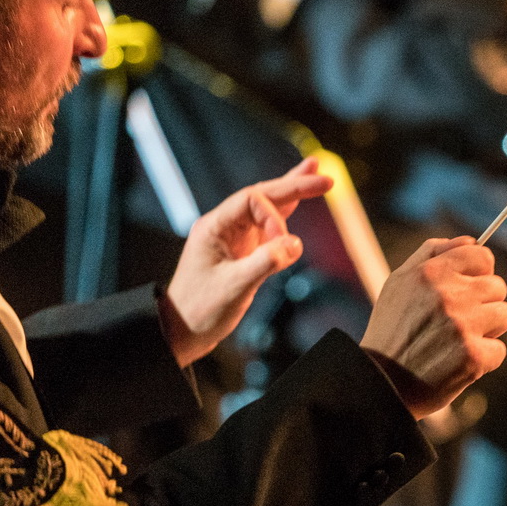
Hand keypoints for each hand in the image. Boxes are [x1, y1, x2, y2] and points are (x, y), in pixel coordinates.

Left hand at [161, 158, 329, 365]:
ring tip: (315, 173)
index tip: (283, 244)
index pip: (251, 201)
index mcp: (214, 227)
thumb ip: (265, 262)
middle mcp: (224, 227)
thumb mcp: (234, 287)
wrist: (182, 332)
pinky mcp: (242, 252)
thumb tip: (295, 244)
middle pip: (262, 196)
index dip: (274, 217)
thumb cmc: (198, 311)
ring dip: (291, 192)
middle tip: (324, 180)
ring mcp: (234, 238)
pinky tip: (298, 203)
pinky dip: (285, 215)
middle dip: (293, 186)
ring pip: (266, 207)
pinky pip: (267, 227)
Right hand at [360, 237, 506, 418]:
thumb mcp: (399, 282)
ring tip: (459, 341)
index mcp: (431, 272)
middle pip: (498, 286)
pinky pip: (499, 349)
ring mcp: (463, 326)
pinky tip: (459, 362)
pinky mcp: (473, 357)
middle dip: (483, 303)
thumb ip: (432, 253)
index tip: (470, 288)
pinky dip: (483, 359)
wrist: (380, 385)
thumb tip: (471, 240)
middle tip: (457, 322)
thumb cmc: (391, 331)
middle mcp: (448, 295)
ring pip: (505, 315)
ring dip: (488, 329)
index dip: (479, 272)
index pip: (482, 256)